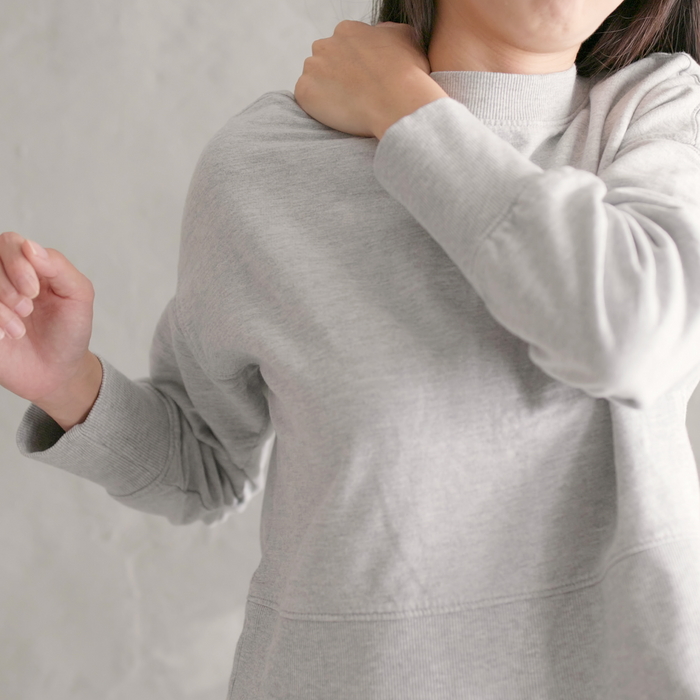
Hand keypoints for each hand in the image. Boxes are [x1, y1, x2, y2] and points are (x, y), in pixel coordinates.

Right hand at [0, 231, 95, 404]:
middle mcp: (2, 277)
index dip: (17, 263)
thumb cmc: (69, 331)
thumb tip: (30, 246)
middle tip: (28, 310)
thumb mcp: (78, 296)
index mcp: (28, 264)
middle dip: (7, 286)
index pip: (8, 242)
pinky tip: (4, 337)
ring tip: (19, 331)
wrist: (57, 372)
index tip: (35, 292)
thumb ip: (59, 267)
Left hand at [294, 20, 435, 138]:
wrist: (398, 102)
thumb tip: (380, 33)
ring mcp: (312, 68)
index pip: (342, 47)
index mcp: (346, 30)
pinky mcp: (304, 91)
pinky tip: (339, 113)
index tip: (363, 81)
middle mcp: (325, 44)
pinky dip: (318, 108)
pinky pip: (306, 99)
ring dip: (326, 91)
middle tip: (354, 96)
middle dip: (336, 77)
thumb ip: (386, 32)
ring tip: (348, 106)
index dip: (353, 67)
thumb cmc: (408, 74)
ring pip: (313, 80)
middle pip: (324, 62)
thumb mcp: (405, 38)